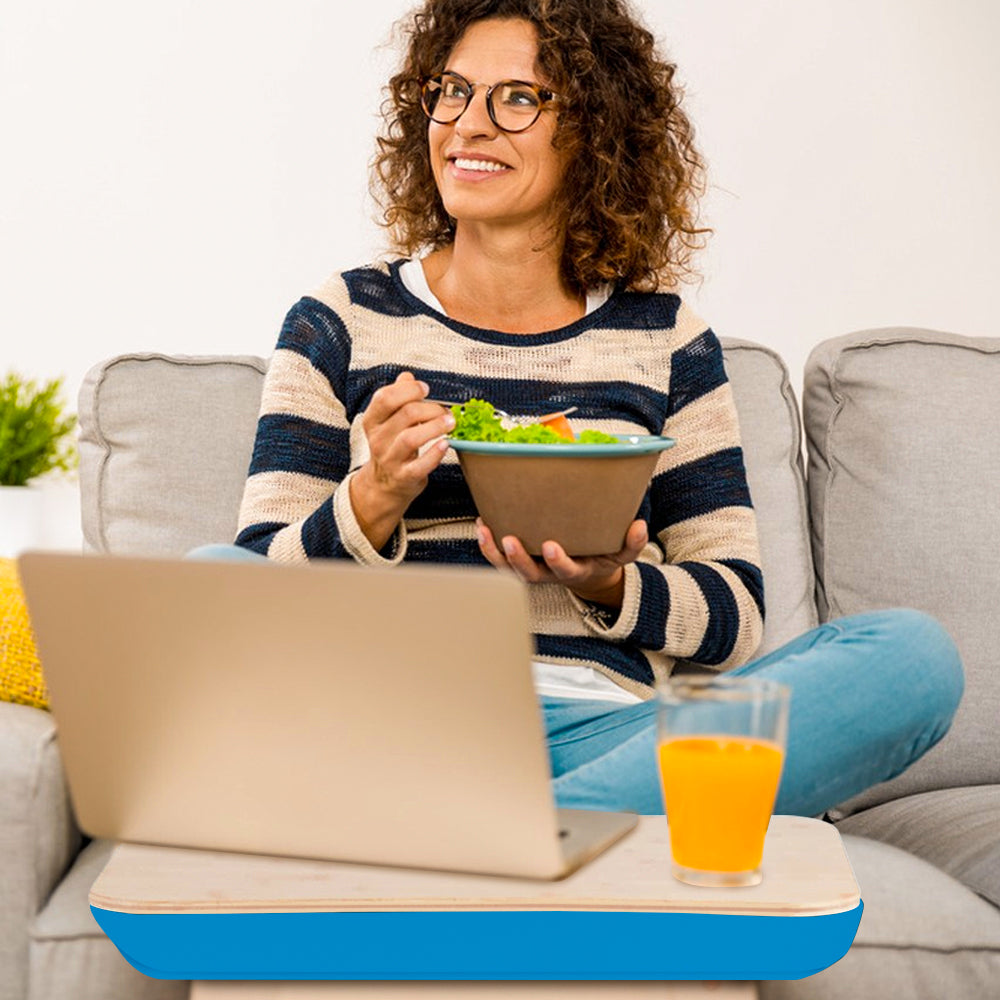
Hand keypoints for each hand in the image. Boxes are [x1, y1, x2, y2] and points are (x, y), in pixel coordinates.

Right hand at [350, 372, 454, 547]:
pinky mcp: (404, 477)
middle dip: (430, 408)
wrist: (384, 484)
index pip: (385, 398)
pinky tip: (445, 444)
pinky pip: (419, 465)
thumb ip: (397, 398)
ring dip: (435, 427)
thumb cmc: (391, 448)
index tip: (425, 389)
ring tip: (450, 423)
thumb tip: (407, 377)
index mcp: (373, 421)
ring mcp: (390, 459)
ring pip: (410, 438)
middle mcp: (378, 439)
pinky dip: (434, 454)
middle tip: (445, 411)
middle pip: (405, 415)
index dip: (408, 389)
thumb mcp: (388, 421)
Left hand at [476, 518, 648, 609]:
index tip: (551, 546)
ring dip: (495, 552)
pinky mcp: (519, 563)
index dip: (558, 561)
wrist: (586, 572)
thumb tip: (640, 525)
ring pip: (508, 569)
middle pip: (529, 574)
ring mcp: (532, 570)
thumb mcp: (621, 554)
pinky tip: (482, 525)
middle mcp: (549, 574)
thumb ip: (632, 543)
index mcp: (575, 571)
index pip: (566, 571)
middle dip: (518, 559)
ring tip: (485, 530)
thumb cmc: (602, 557)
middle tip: (510, 540)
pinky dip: (488, 546)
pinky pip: (499, 559)